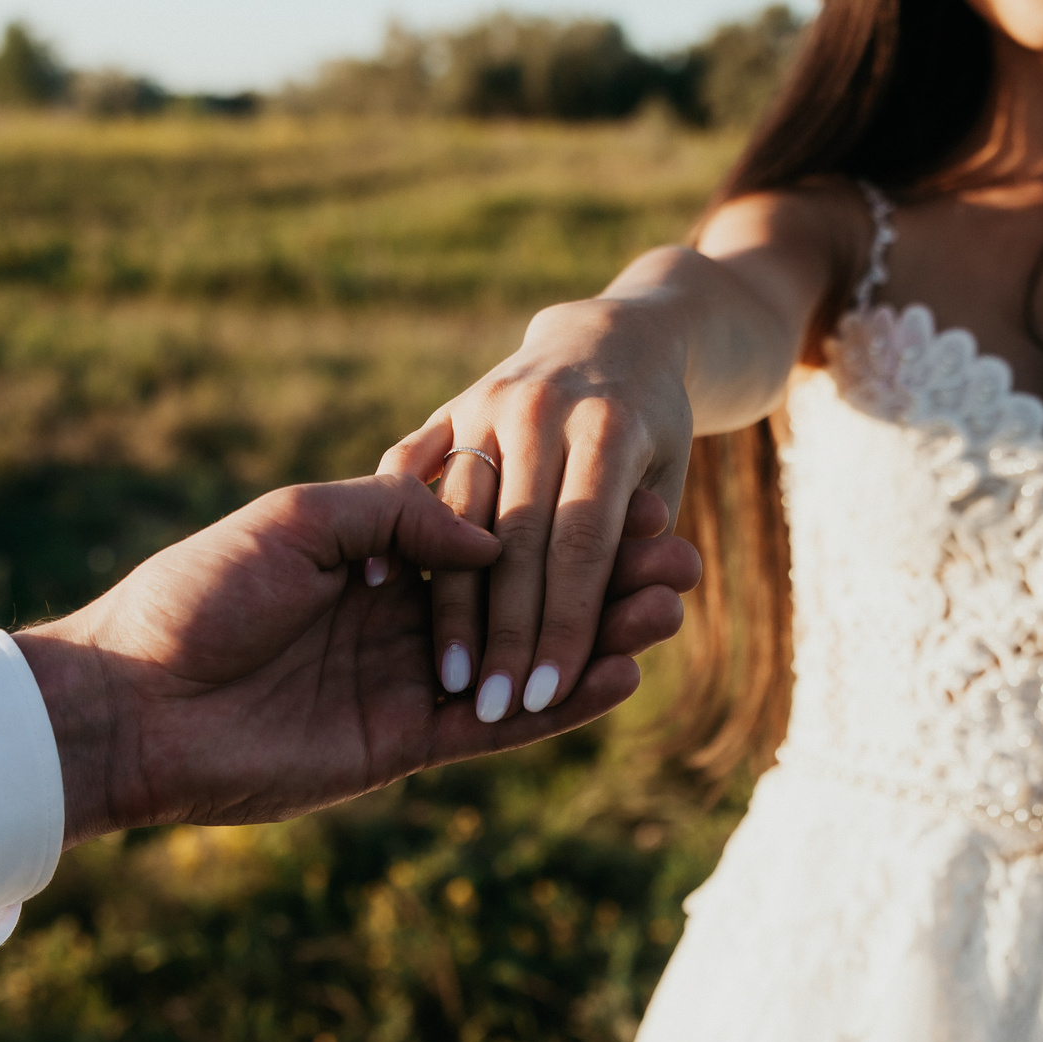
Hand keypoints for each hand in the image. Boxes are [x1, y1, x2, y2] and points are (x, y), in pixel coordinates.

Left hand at [13, 474, 699, 842]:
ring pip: (526, 662)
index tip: (634, 499)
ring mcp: (405, 684)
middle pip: (525, 598)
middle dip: (604, 579)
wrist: (131, 700)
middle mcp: (400, 619)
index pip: (491, 536)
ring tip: (670, 613)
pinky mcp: (401, 745)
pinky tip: (619, 677)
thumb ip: (393, 514)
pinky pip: (496, 726)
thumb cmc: (195, 593)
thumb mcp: (294, 521)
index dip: (560, 522)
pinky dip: (558, 707)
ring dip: (600, 639)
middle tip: (680, 561)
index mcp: (371, 555)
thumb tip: (491, 532)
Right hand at [377, 293, 694, 726]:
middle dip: (506, 632)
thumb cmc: (652, 429)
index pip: (582, 545)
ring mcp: (486, 403)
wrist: (611, 336)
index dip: (565, 625)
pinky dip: (394, 522)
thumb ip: (644, 538)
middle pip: (515, 539)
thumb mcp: (666, 476)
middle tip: (495, 706)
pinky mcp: (446, 407)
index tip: (547, 694)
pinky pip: (408, 467)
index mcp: (610, 427)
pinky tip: (376, 588)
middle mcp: (542, 409)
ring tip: (449, 676)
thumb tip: (648, 613)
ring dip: (452, 602)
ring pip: (458, 514)